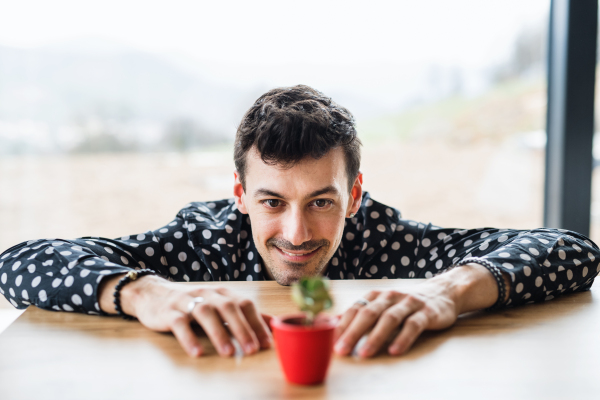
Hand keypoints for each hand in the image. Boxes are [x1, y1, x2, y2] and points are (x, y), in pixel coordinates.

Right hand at [100, 275, 271, 357]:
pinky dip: (189, 338)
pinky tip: (197, 352)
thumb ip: (244, 315)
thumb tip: (274, 323)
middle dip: (242, 329)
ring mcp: (187, 301)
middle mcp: (208, 294)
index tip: (269, 342)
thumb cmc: (193, 303)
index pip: (245, 304)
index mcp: (223, 293)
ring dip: (218, 333)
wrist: (153, 294)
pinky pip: (180, 323)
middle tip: (253, 349)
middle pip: (228, 308)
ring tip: (228, 353)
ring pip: (205, 313)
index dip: (258, 322)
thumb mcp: (219, 305)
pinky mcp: (169, 312)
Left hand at [333, 264, 503, 356]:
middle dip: (353, 332)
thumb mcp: (382, 305)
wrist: (443, 292)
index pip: (355, 309)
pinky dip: (403, 338)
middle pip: (368, 314)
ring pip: (389, 319)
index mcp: (377, 296)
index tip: (329, 341)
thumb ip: (361, 313)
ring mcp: (409, 303)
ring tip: (364, 353)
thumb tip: (332, 322)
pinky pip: (413, 325)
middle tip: (341, 350)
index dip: (341, 325)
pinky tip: (395, 350)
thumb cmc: (406, 303)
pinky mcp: (427, 312)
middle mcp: (390, 297)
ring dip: (375, 337)